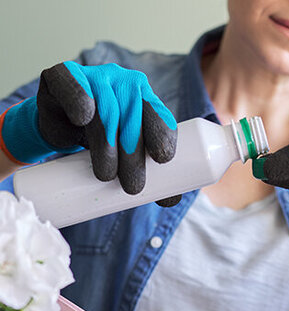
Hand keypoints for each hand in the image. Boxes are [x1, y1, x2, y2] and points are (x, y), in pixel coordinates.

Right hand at [0, 61, 179, 201]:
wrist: (60, 124)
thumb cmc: (100, 141)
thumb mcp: (126, 154)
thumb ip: (148, 171)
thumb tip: (170, 200)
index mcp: (146, 100)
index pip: (160, 118)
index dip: (163, 136)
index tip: (163, 160)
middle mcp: (124, 84)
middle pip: (133, 119)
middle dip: (134, 156)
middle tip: (132, 187)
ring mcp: (95, 76)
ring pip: (105, 112)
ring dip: (107, 146)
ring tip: (105, 176)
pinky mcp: (63, 76)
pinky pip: (74, 85)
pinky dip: (80, 100)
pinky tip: (83, 117)